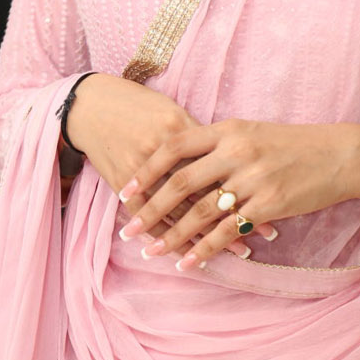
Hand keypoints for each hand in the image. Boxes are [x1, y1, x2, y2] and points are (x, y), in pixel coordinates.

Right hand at [63, 73, 259, 254]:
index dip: (243, 188)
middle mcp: (161, 150)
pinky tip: (187, 253)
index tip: (270, 206)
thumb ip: (201, 138)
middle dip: (232, 217)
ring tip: (229, 253)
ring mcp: (139, 168)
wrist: (89, 106)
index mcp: (178, 127)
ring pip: (178, 211)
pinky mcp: (122, 182)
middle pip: (201, 190)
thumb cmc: (137, 106)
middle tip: (257, 239)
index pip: (217, 165)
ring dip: (204, 237)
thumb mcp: (172, 112)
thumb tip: (232, 163)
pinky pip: (150, 217)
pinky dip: (170, 237)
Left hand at [116, 118, 359, 270]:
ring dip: (172, 236)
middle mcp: (235, 152)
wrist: (340, 154)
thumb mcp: (253, 132)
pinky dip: (205, 250)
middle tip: (128, 228)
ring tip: (151, 252)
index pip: (174, 147)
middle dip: (149, 209)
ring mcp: (252, 179)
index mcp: (227, 130)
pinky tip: (189, 263)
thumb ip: (220, 144)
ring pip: (201, 213)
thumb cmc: (295, 144)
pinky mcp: (269, 204)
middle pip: (180, 183)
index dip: (146, 169)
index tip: (126, 189)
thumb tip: (184, 164)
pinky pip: (228, 232)